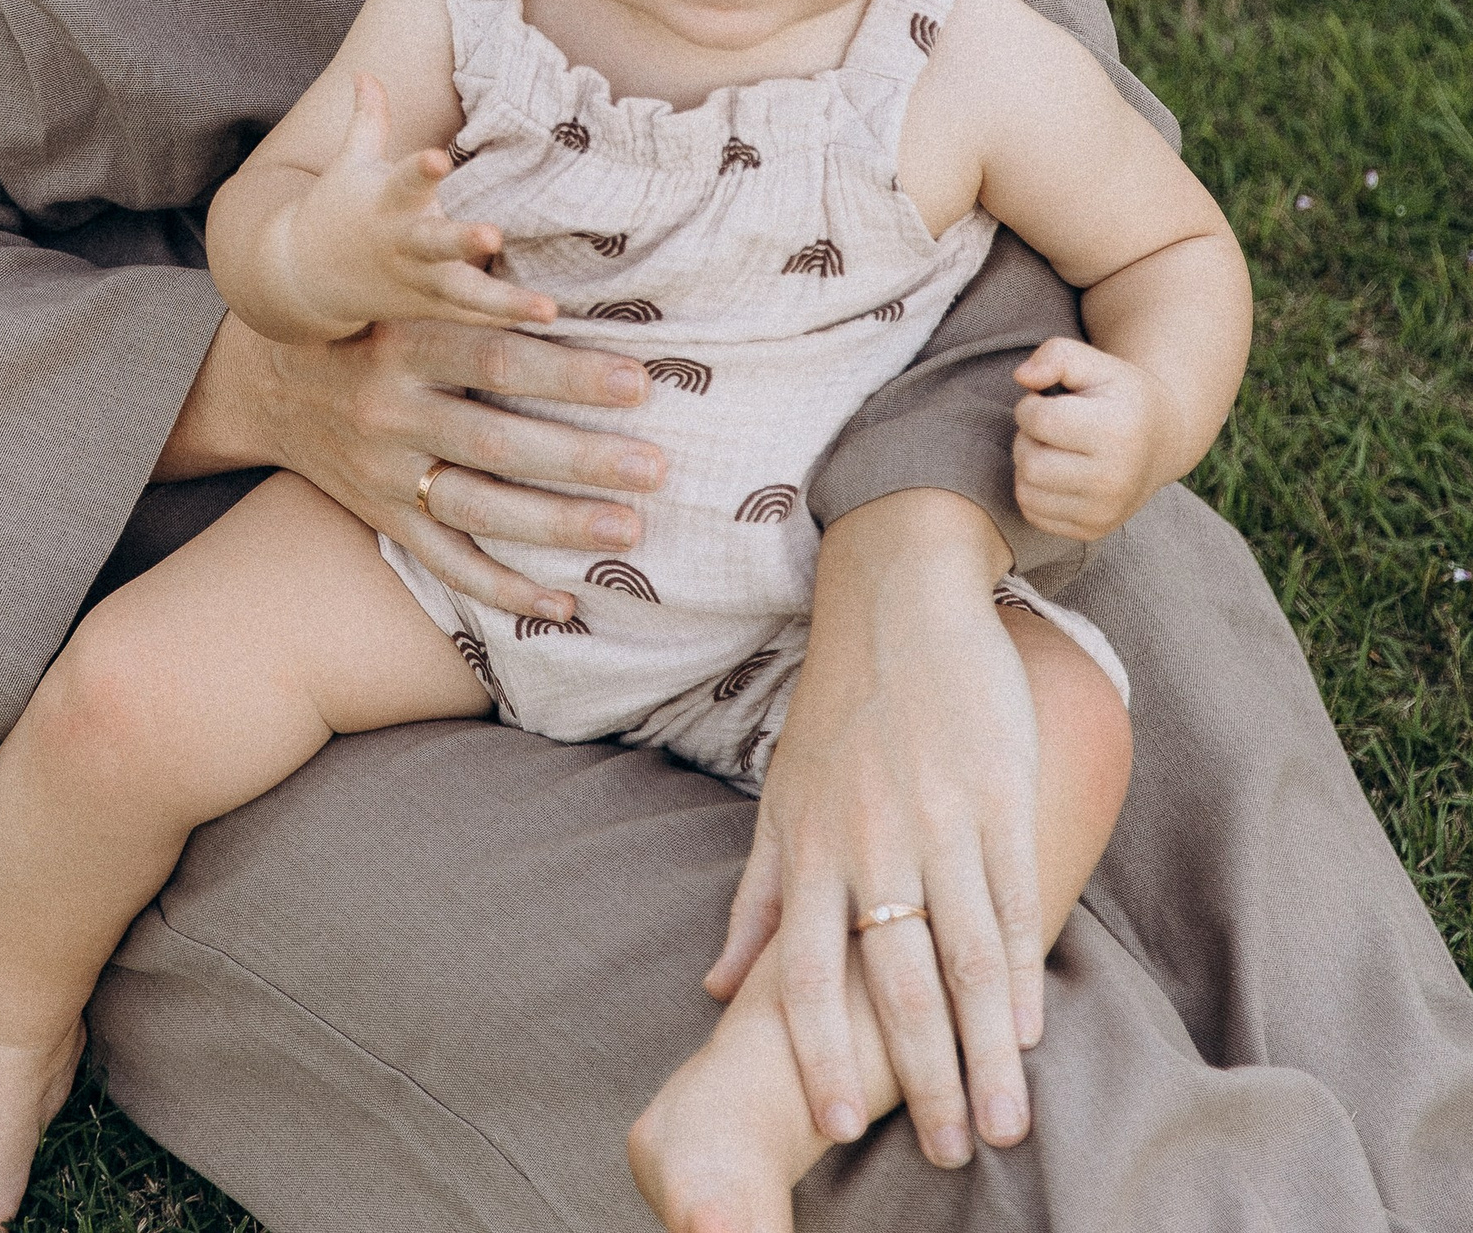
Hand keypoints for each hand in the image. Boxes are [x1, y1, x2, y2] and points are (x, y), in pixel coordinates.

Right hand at [179, 311, 664, 622]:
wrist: (265, 381)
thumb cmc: (365, 321)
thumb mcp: (403, 290)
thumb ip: (472, 285)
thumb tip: (563, 263)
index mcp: (399, 343)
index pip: (494, 358)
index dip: (566, 370)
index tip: (640, 380)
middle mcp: (389, 412)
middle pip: (496, 441)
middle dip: (581, 456)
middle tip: (657, 465)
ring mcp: (383, 474)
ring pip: (478, 509)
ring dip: (558, 524)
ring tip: (631, 530)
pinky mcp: (382, 518)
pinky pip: (446, 563)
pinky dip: (503, 590)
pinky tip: (565, 605)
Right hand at [257, 76, 559, 342]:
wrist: (304, 277)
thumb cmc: (337, 208)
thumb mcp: (349, 162)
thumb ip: (367, 120)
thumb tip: (365, 71)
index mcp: (385, 203)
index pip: (404, 181)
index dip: (421, 169)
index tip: (439, 157)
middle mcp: (402, 244)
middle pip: (434, 243)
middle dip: (461, 240)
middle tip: (493, 235)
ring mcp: (417, 281)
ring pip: (463, 293)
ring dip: (503, 301)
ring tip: (546, 308)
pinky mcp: (429, 306)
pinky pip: (472, 317)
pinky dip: (504, 318)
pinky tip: (547, 318)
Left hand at [707, 491, 1038, 1169]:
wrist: (899, 600)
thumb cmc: (837, 710)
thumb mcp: (780, 796)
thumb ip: (756, 895)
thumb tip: (718, 988)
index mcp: (809, 846)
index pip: (805, 972)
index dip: (821, 1052)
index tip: (837, 1125)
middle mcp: (869, 841)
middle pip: (894, 983)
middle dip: (922, 1078)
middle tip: (948, 1152)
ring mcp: (937, 820)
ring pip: (965, 958)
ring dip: (987, 1050)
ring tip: (1005, 1122)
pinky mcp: (997, 796)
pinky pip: (1011, 898)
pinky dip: (1024, 971)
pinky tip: (1033, 1028)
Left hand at [1012, 336, 1175, 538]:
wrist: (1162, 440)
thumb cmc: (1119, 396)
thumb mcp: (1095, 361)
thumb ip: (1055, 355)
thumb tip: (1021, 377)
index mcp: (1116, 433)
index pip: (1039, 421)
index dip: (1030, 405)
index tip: (1048, 401)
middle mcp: (1114, 480)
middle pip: (1029, 462)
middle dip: (1027, 437)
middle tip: (1049, 428)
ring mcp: (1105, 512)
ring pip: (1026, 492)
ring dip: (1028, 466)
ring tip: (1054, 449)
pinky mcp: (1093, 531)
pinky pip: (1034, 515)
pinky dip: (1035, 492)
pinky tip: (1057, 473)